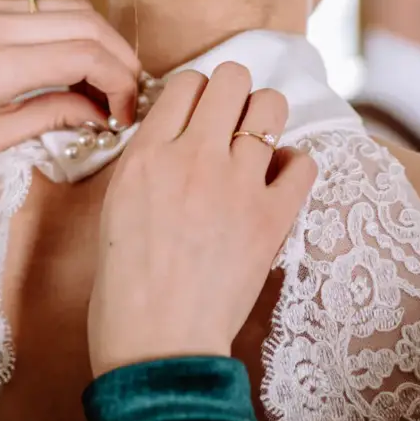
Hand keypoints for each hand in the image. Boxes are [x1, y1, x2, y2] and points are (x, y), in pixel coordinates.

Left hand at [0, 0, 139, 185]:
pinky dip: (77, 32)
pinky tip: (78, 65)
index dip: (119, 82)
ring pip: (75, 9)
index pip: (85, 55)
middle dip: (121, 59)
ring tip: (106, 82)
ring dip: (103, 42)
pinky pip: (50, 8)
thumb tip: (99, 111)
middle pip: (90, 25)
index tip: (124, 111)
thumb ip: (53, 116)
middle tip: (126, 96)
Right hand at [88, 63, 316, 376]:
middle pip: (231, 78)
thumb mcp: (116, 206)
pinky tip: (278, 181)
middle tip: (230, 122)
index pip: (185, 83)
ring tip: (257, 145)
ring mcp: (237, 184)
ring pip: (271, 106)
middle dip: (234, 93)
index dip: (196, 94)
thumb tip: (176, 138)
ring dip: (265, 119)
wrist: (158, 343)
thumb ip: (147, 163)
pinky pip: (303, 163)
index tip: (198, 115)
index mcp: (146, 155)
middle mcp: (193, 157)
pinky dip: (294, 165)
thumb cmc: (126, 287)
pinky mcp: (272, 217)